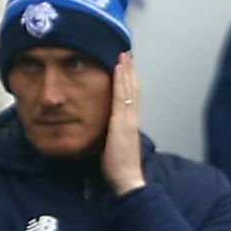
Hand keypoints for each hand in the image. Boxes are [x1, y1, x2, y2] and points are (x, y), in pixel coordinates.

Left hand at [102, 52, 145, 193]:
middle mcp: (131, 117)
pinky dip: (122, 81)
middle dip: (129, 70)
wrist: (126, 178)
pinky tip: (118, 69)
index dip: (128, 80)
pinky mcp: (123, 122)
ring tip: (123, 54)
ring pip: (129, 88)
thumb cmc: (116, 166)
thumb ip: (108, 135)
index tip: (124, 66)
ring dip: (126, 70)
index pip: (129, 96)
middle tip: (126, 53)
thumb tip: (99, 130)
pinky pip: (122, 97)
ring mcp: (128, 118)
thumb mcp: (110, 145)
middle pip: (132, 88)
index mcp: (128, 123)